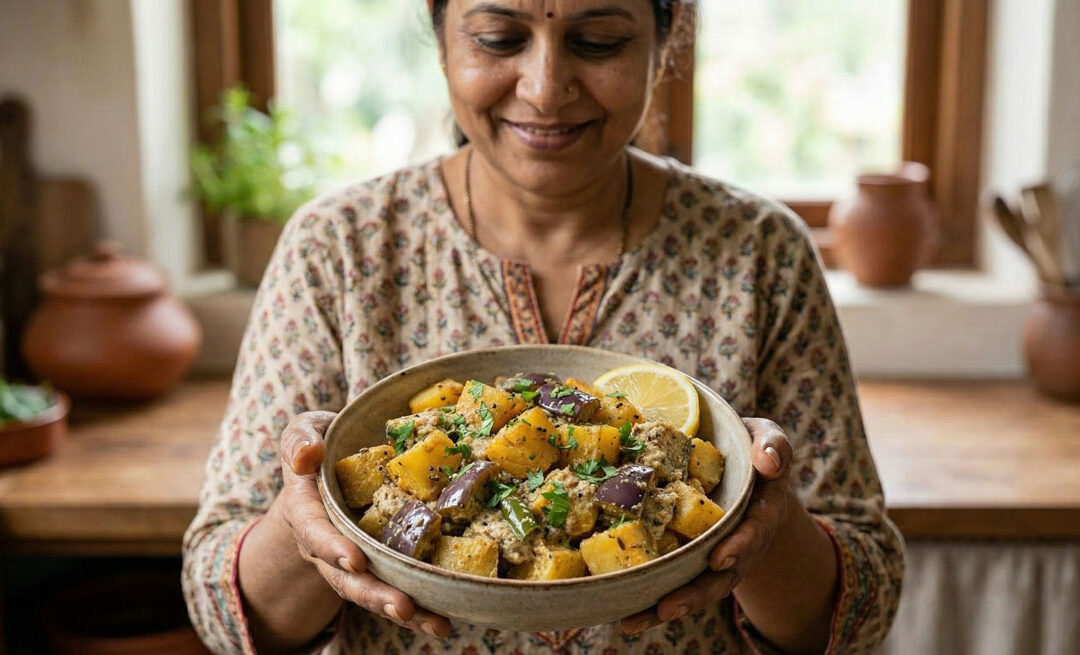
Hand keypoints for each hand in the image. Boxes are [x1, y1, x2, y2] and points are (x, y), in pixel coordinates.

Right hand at [278, 411, 452, 637]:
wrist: (331, 469)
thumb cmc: (321, 445)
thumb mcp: (305, 431)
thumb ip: (300, 440)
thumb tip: (307, 456)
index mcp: (307, 510)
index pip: (315, 532)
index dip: (332, 548)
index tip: (355, 561)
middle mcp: (328, 543)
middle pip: (346, 577)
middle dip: (374, 594)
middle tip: (401, 607)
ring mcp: (353, 558)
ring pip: (373, 591)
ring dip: (402, 610)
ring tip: (434, 624)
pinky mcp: (380, 564)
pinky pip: (396, 588)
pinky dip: (419, 609)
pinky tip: (443, 620)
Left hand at [620, 418, 793, 633]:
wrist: (742, 471)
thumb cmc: (751, 449)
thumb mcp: (767, 438)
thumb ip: (773, 445)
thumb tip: (769, 463)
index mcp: (761, 511)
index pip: (754, 531)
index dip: (739, 546)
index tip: (720, 559)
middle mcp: (739, 542)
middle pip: (722, 576)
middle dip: (695, 594)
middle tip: (668, 607)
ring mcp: (715, 555)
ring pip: (695, 587)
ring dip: (668, 606)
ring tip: (634, 622)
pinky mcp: (690, 557)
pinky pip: (673, 580)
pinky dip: (650, 602)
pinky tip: (623, 616)